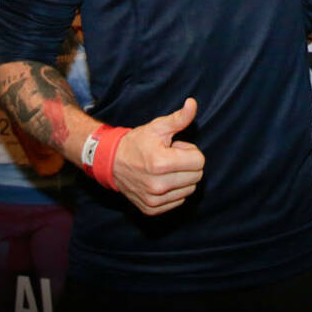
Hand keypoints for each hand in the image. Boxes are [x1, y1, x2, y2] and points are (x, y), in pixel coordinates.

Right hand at [110, 98, 205, 215]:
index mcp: (160, 163)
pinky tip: (161, 181)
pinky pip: (179, 201)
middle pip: (197, 176)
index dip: (190, 152)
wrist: (112, 162)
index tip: (175, 149)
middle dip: (187, 165)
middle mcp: (158, 185)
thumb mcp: (158, 127)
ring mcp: (154, 199)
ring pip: (189, 190)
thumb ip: (179, 118)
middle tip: (170, 158)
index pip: (199, 161)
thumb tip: (193, 103)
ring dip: (182, 178)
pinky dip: (174, 191)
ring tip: (164, 169)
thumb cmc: (138, 142)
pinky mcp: (151, 209)